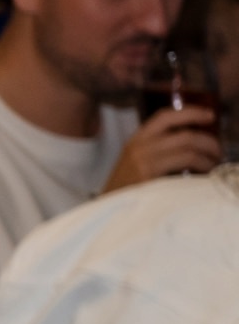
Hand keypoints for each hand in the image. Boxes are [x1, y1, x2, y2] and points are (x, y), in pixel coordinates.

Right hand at [102, 103, 224, 191]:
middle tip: (217, 150)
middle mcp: (139, 145)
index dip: (191, 112)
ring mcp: (144, 159)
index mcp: (136, 140)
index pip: (165, 116)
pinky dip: (201, 164)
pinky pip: (186, 160)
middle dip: (208, 140)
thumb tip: (191, 142)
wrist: (107, 210)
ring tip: (213, 163)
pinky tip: (205, 173)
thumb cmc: (125, 190)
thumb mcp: (136, 163)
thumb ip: (157, 150)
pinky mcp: (150, 173)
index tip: (210, 116)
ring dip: (208, 153)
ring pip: (188, 144)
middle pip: (183, 132)